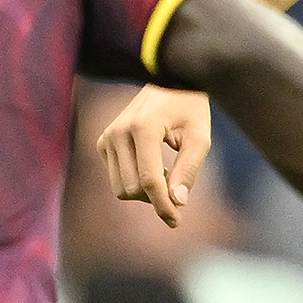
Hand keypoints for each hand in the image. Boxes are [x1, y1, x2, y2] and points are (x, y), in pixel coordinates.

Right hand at [97, 84, 215, 226]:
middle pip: (132, 189)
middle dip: (156, 198)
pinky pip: (116, 179)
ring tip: (167, 174)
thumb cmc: (189, 108)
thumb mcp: (199, 136)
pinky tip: (152, 168)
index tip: (176, 221)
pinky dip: (134, 182)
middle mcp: (118, 132)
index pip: (149, 180)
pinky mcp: (103, 143)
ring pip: (121, 188)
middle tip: (178, 189)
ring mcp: (107, 137)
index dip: (163, 205)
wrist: (167, 81)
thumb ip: (189, 169)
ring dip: (145, 191)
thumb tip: (177, 202)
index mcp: (143, 127)